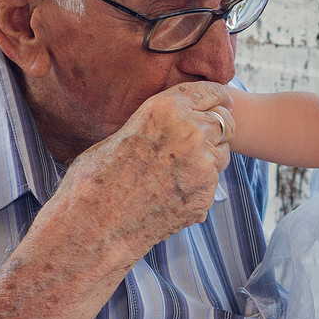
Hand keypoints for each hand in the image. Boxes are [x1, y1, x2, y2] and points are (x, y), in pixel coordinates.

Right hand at [39, 82, 234, 269]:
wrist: (93, 227)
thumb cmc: (95, 180)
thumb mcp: (121, 133)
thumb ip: (155, 123)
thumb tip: (171, 120)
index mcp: (165, 108)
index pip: (211, 92)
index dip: (217, 98)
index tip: (220, 103)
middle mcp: (190, 132)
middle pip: (225, 121)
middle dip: (217, 128)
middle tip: (203, 139)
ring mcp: (202, 165)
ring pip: (223, 153)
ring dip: (210, 158)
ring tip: (178, 171)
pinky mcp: (206, 194)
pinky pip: (213, 183)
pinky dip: (200, 186)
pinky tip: (172, 194)